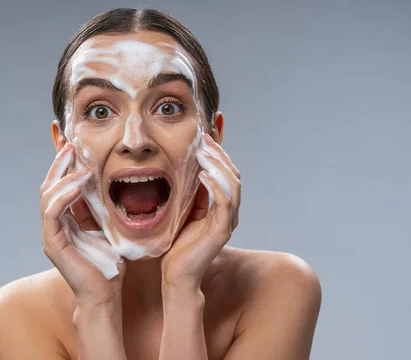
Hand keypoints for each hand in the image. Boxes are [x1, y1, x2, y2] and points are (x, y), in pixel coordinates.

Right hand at [40, 142, 124, 307]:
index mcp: (67, 219)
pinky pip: (52, 213)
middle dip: (60, 164)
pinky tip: (78, 186)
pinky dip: (64, 196)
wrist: (106, 292)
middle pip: (49, 186)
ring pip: (48, 196)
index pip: (60, 186)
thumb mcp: (108, 227)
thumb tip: (107, 182)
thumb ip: (101, 207)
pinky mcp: (52, 243)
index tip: (76, 147)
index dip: (65, 166)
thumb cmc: (110, 263)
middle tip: (72, 146)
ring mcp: (51, 234)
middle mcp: (55, 225)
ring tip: (83, 167)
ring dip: (65, 178)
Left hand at [161, 134, 240, 288]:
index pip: (227, 173)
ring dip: (219, 166)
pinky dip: (215, 186)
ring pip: (233, 186)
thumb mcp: (184, 211)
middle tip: (204, 139)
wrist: (176, 274)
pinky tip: (202, 175)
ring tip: (203, 153)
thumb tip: (193, 168)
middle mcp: (229, 213)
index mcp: (222, 207)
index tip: (204, 136)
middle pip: (234, 175)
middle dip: (220, 154)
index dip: (219, 153)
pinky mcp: (221, 232)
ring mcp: (228, 222)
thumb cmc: (177, 244)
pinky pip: (224, 203)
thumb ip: (193, 193)